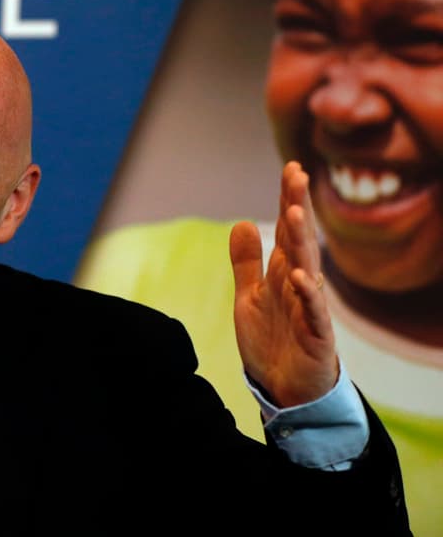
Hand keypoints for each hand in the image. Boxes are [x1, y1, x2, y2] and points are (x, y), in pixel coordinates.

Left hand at [229, 161, 337, 406]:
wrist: (284, 390)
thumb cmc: (272, 341)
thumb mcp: (249, 296)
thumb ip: (246, 262)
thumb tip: (244, 222)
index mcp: (284, 273)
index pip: (288, 230)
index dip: (288, 200)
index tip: (291, 168)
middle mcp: (300, 285)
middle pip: (300, 240)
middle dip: (297, 207)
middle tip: (297, 174)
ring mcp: (309, 309)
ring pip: (307, 268)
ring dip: (301, 241)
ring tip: (295, 212)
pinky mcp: (315, 336)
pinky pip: (313, 312)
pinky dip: (307, 293)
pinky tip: (301, 275)